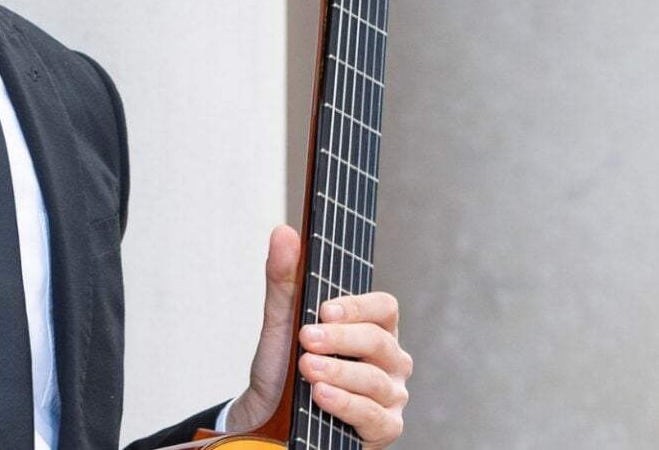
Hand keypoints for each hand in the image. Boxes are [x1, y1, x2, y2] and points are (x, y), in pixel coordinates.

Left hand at [224, 226, 410, 448]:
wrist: (268, 416)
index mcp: (374, 327)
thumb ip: (284, 278)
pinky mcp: (384, 428)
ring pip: (376, 380)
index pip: (385, 308)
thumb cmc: (284, 365)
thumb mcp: (281, 320)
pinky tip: (322, 395)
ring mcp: (391, 395)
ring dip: (339, 372)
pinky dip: (346, 404)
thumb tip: (284, 231)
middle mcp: (390, 360)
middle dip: (341, 339)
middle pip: (380, 342)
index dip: (359, 306)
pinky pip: (375, 416)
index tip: (325, 309)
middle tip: (306, 338)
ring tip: (308, 368)